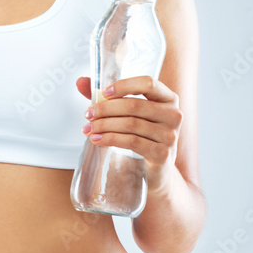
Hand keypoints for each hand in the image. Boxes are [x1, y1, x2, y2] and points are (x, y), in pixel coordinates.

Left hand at [75, 75, 182, 194]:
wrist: (156, 170)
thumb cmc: (141, 135)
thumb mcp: (127, 114)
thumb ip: (106, 97)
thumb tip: (80, 81)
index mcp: (168, 98)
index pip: (148, 83)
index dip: (123, 86)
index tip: (103, 93)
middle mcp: (173, 114)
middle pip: (134, 105)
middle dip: (105, 109)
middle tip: (88, 114)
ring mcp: (169, 135)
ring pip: (130, 124)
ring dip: (104, 125)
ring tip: (88, 129)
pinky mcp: (162, 153)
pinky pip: (131, 141)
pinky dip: (110, 139)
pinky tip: (97, 140)